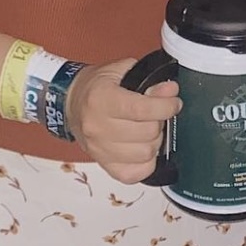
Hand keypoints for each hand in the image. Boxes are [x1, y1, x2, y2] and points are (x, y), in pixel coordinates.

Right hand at [65, 59, 181, 183]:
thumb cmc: (97, 87)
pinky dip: (146, 162)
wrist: (71, 103)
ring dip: (155, 141)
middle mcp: (97, 127)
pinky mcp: (104, 165)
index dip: (166, 106)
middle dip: (160, 121)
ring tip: (149, 130)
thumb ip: (150, 80)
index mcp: (101, 99)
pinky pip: (135, 173)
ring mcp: (99, 149)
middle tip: (156, 114)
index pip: (142, 109)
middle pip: (147, 133)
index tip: (173, 102)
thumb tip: (171, 91)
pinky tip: (143, 147)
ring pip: (145, 154)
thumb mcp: (122, 72)